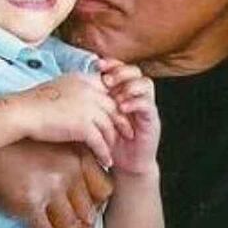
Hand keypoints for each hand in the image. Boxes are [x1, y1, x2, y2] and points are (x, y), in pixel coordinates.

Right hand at [0, 140, 112, 227]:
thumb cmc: (6, 157)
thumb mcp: (46, 156)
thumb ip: (68, 174)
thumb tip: (83, 213)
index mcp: (77, 155)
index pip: (103, 192)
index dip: (99, 219)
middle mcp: (69, 168)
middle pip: (88, 215)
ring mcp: (50, 185)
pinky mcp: (29, 201)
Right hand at [18, 72, 127, 168]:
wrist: (22, 112)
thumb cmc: (33, 102)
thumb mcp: (59, 87)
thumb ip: (75, 91)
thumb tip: (80, 101)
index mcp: (84, 80)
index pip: (109, 90)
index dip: (116, 105)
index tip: (118, 115)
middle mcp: (90, 91)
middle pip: (115, 108)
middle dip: (122, 123)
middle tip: (126, 135)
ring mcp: (88, 107)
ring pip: (110, 126)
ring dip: (113, 141)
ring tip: (114, 151)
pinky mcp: (83, 125)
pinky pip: (100, 141)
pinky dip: (104, 153)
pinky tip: (106, 161)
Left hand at [100, 59, 159, 175]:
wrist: (126, 164)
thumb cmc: (109, 140)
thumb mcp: (97, 117)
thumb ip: (92, 101)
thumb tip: (75, 83)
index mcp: (124, 91)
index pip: (121, 68)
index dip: (111, 63)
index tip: (97, 65)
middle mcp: (137, 95)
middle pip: (135, 71)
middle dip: (121, 72)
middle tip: (107, 80)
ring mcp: (146, 106)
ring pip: (146, 84)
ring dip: (129, 86)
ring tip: (115, 95)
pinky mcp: (152, 119)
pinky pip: (148, 104)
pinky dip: (135, 103)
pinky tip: (122, 108)